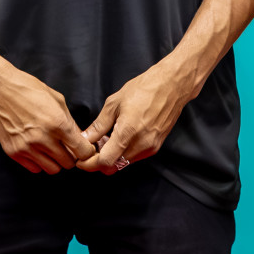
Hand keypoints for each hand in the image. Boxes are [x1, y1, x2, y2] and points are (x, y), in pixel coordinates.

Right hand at [0, 62, 96, 172]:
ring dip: (55, 161)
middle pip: (68, 164)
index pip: (82, 151)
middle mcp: (43, 139)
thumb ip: (69, 121)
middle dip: (71, 156)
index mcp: (57, 123)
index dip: (86, 151)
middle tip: (66, 147)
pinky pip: (35, 168)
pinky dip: (39, 162)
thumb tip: (79, 138)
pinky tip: (37, 149)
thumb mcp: (56, 99)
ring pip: (52, 169)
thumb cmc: (26, 88)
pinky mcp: (13, 152)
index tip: (83, 148)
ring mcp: (26, 148)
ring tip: (51, 148)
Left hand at [77, 62, 192, 173]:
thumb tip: (85, 139)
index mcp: (128, 133)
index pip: (105, 162)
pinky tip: (119, 139)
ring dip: (112, 158)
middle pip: (114, 167)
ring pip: (124, 164)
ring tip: (105, 141)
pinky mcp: (156, 147)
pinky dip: (123, 154)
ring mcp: (150, 147)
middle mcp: (141, 145)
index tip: (81, 161)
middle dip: (99, 163)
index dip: (90, 164)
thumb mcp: (114, 103)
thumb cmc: (144, 89)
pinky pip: (135, 158)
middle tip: (90, 150)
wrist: (171, 86)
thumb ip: (99, 125)